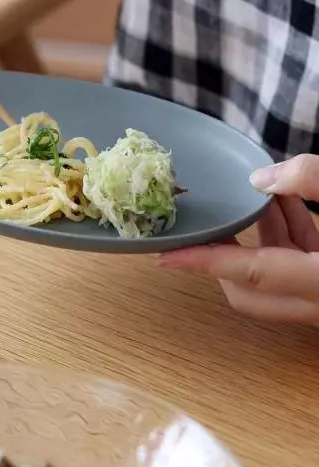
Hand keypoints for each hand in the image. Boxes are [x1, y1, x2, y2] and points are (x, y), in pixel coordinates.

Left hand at [158, 154, 318, 323]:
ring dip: (258, 232)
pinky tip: (284, 199)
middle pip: (249, 288)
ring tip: (247, 195)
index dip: (203, 262)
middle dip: (220, 255)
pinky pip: (297, 260)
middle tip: (203, 225)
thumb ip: (314, 181)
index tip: (163, 257)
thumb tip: (261, 178)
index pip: (249, 273)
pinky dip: (285, 231)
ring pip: (273, 272)